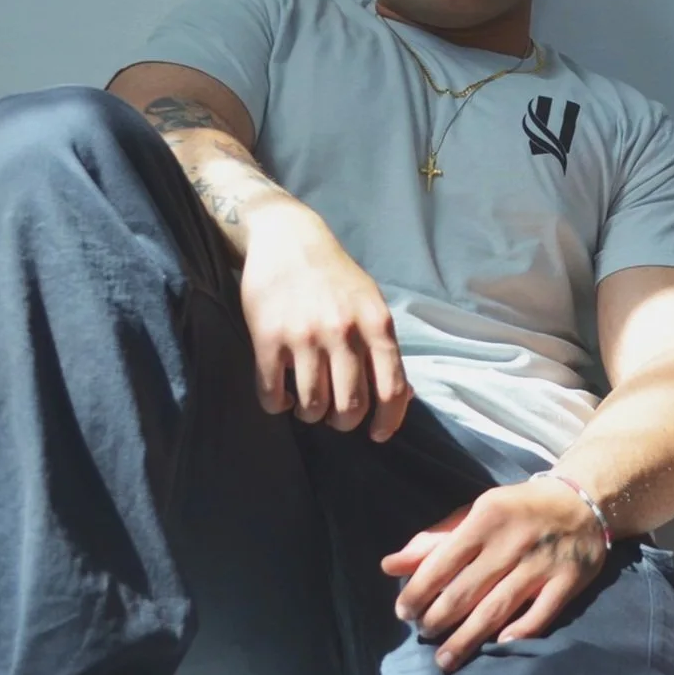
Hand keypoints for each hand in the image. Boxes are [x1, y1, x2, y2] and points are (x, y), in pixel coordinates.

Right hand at [238, 200, 410, 438]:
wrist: (287, 239)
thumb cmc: (335, 277)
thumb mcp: (371, 304)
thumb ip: (384, 348)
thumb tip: (406, 396)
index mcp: (376, 324)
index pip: (392, 390)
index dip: (388, 421)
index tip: (378, 435)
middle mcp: (343, 332)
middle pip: (350, 406)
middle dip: (344, 423)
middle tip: (335, 418)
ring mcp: (304, 336)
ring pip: (312, 406)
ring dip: (310, 415)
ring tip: (308, 405)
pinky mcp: (268, 339)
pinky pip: (272, 394)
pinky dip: (277, 405)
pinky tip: (282, 397)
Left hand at [383, 477, 608, 671]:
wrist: (582, 500)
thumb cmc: (517, 510)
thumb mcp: (476, 513)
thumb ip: (434, 540)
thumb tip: (389, 566)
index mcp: (486, 517)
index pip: (442, 563)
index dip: (417, 593)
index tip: (403, 612)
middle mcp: (513, 541)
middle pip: (466, 592)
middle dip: (437, 619)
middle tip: (424, 634)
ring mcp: (542, 562)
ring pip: (497, 609)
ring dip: (467, 639)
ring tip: (445, 659)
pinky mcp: (568, 580)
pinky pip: (540, 615)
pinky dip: (519, 633)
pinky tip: (498, 646)